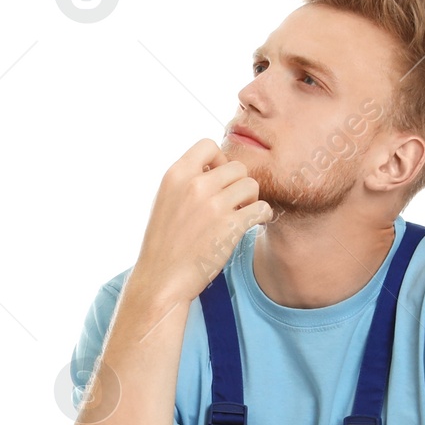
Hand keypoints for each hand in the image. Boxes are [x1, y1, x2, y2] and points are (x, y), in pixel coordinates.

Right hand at [127, 139, 274, 311]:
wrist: (161, 279)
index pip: (208, 145)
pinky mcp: (230, 227)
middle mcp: (195, 185)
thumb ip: (186, 181)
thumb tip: (212, 168)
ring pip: (251, 185)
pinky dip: (262, 215)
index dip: (220, 159)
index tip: (218, 179)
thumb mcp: (165, 200)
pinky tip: (255, 223)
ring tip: (243, 214)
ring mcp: (213, 206)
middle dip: (239, 183)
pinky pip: (261, 208)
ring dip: (251, 199)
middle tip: (235, 203)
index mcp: (176, 174)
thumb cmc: (164, 244)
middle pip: (237, 166)